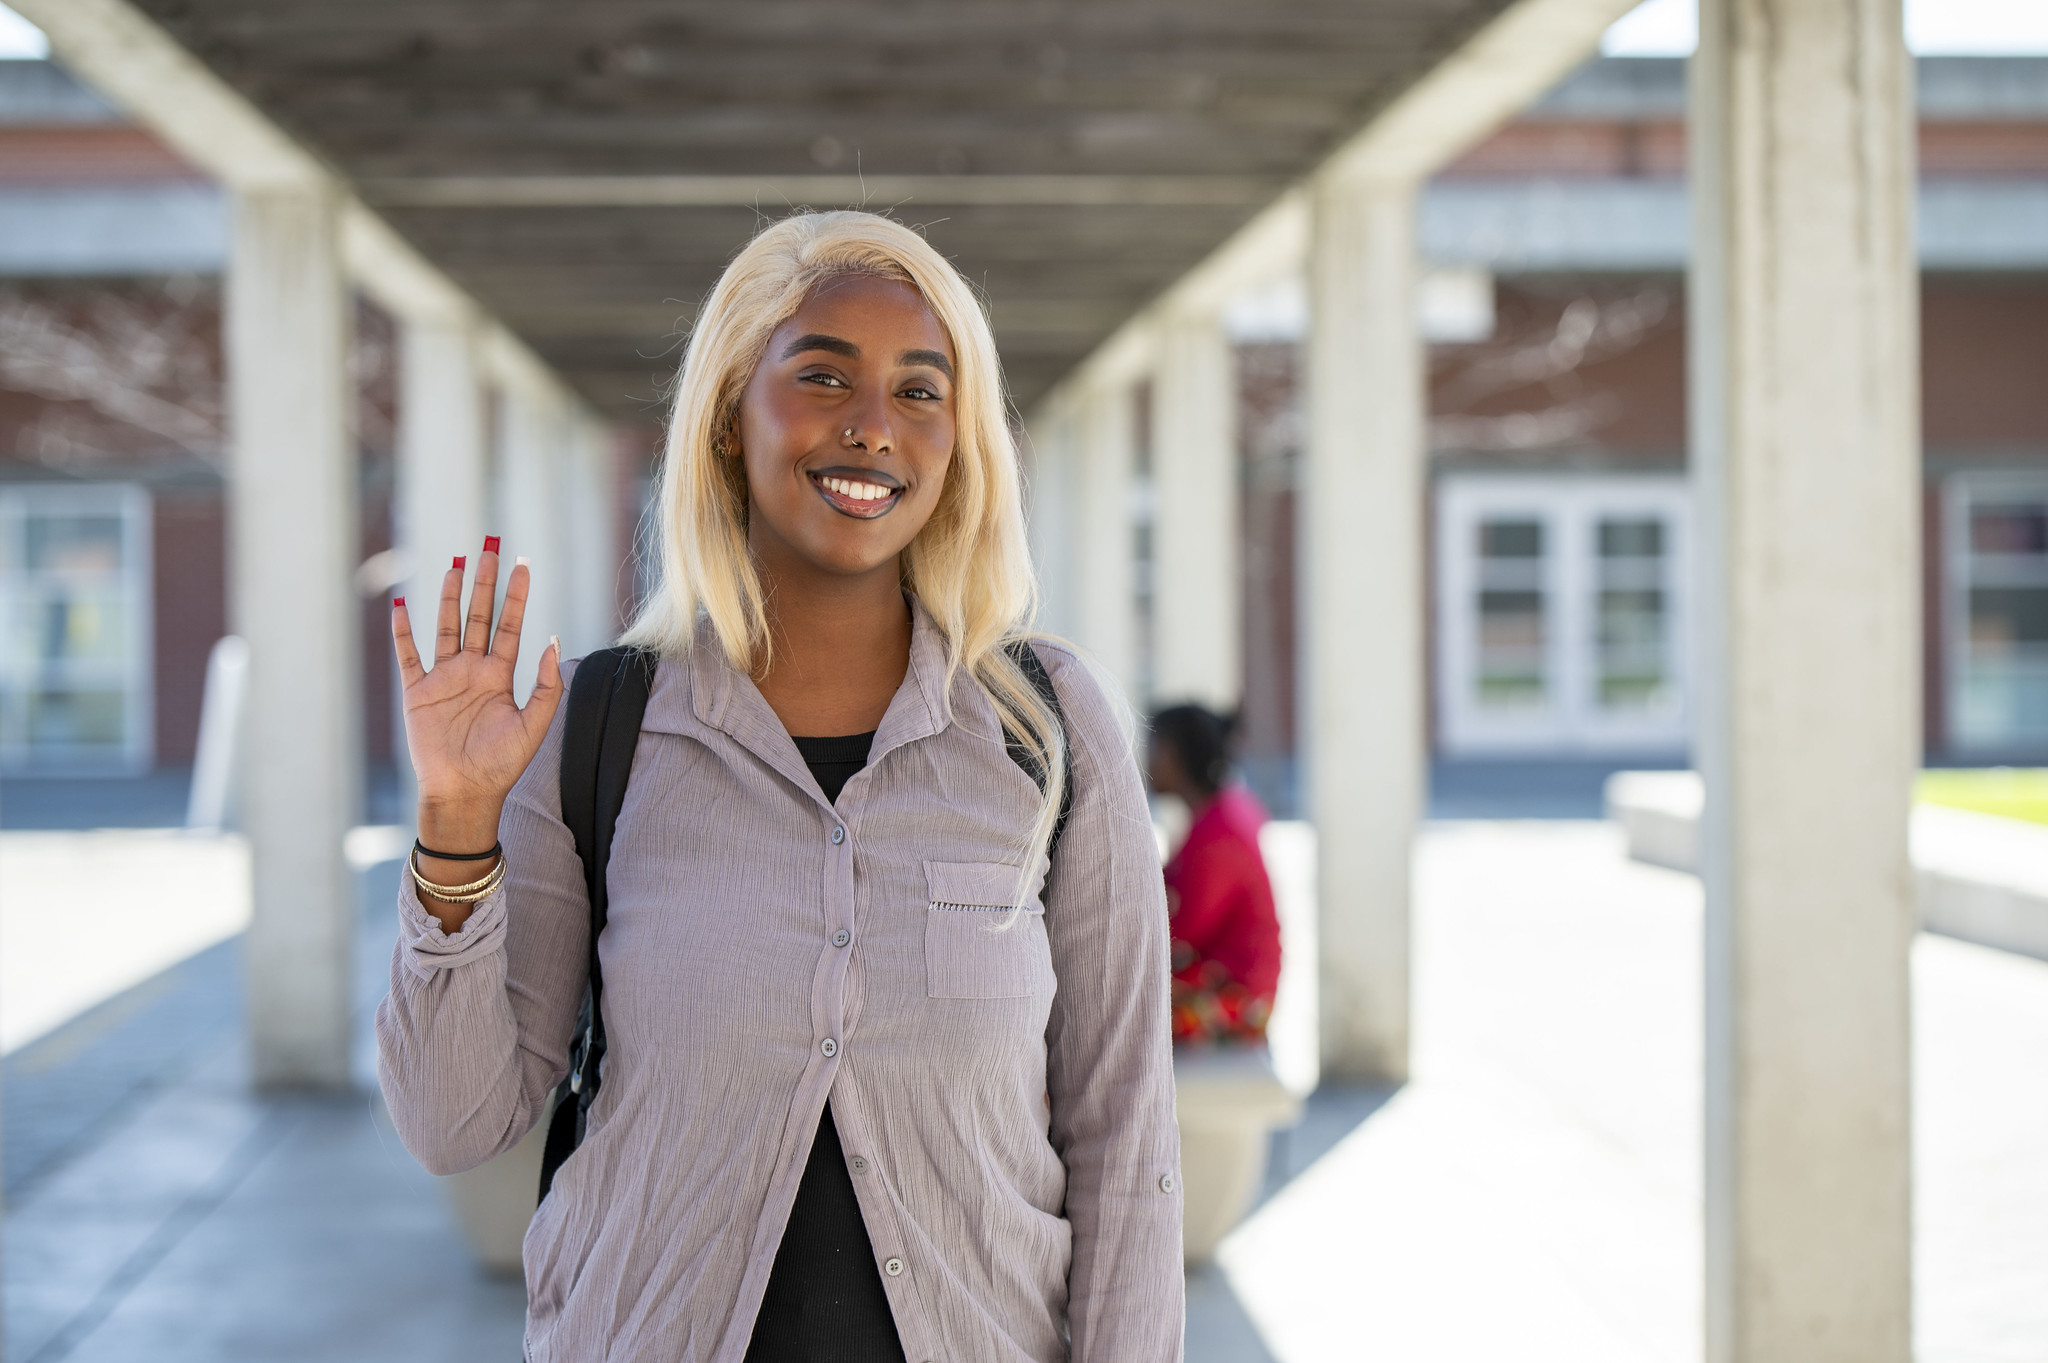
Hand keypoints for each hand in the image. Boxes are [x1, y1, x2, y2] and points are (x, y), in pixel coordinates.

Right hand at [390, 539, 562, 856]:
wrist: (464, 793)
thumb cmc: (501, 765)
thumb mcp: (533, 725)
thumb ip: (545, 685)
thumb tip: (552, 640)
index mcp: (501, 675)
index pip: (511, 625)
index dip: (517, 595)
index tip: (523, 564)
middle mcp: (473, 670)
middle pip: (479, 616)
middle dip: (484, 582)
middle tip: (488, 546)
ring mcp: (444, 678)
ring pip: (446, 627)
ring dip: (449, 596)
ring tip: (456, 564)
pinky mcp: (418, 692)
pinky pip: (408, 655)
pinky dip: (403, 632)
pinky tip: (401, 605)